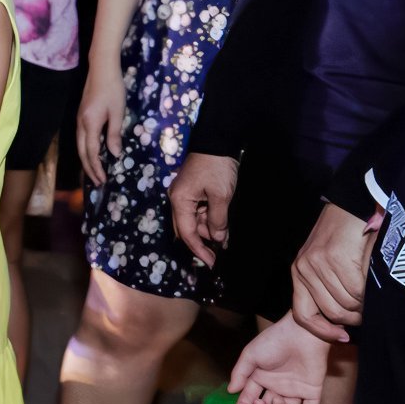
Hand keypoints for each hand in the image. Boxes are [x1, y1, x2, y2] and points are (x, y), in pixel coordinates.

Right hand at [74, 61, 123, 185]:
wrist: (101, 69)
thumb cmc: (113, 89)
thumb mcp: (117, 112)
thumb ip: (114, 133)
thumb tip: (114, 154)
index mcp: (89, 124)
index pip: (91, 152)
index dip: (96, 167)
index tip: (103, 180)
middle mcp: (80, 124)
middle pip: (82, 152)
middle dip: (89, 168)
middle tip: (97, 182)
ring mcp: (79, 119)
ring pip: (80, 145)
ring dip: (86, 160)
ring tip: (94, 172)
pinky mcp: (81, 115)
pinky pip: (81, 138)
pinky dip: (86, 150)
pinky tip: (93, 153)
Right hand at [170, 151, 238, 266]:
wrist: (217, 140)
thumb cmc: (217, 168)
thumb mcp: (221, 196)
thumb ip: (218, 220)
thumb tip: (218, 238)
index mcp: (180, 201)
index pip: (186, 233)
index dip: (198, 250)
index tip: (211, 263)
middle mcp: (178, 200)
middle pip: (187, 229)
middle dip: (202, 242)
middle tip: (219, 255)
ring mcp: (184, 195)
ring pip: (194, 222)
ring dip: (209, 231)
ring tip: (226, 240)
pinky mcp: (193, 191)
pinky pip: (199, 212)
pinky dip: (210, 221)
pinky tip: (223, 228)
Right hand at [227, 314, 329, 403]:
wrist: (301, 333)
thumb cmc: (274, 341)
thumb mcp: (250, 355)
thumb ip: (240, 373)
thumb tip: (231, 390)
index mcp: (262, 377)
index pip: (251, 395)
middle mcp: (278, 385)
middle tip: (259, 403)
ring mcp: (295, 389)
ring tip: (277, 401)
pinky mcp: (311, 391)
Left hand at [294, 205, 382, 343]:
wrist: (352, 205)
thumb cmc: (345, 237)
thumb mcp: (327, 262)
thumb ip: (328, 286)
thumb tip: (342, 322)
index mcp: (299, 272)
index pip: (302, 314)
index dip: (322, 330)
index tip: (342, 337)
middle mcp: (304, 268)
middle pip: (331, 312)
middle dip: (353, 318)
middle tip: (368, 313)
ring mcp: (318, 263)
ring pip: (346, 303)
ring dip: (364, 305)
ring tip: (374, 296)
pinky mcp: (336, 258)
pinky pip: (357, 290)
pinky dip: (370, 292)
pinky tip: (376, 284)